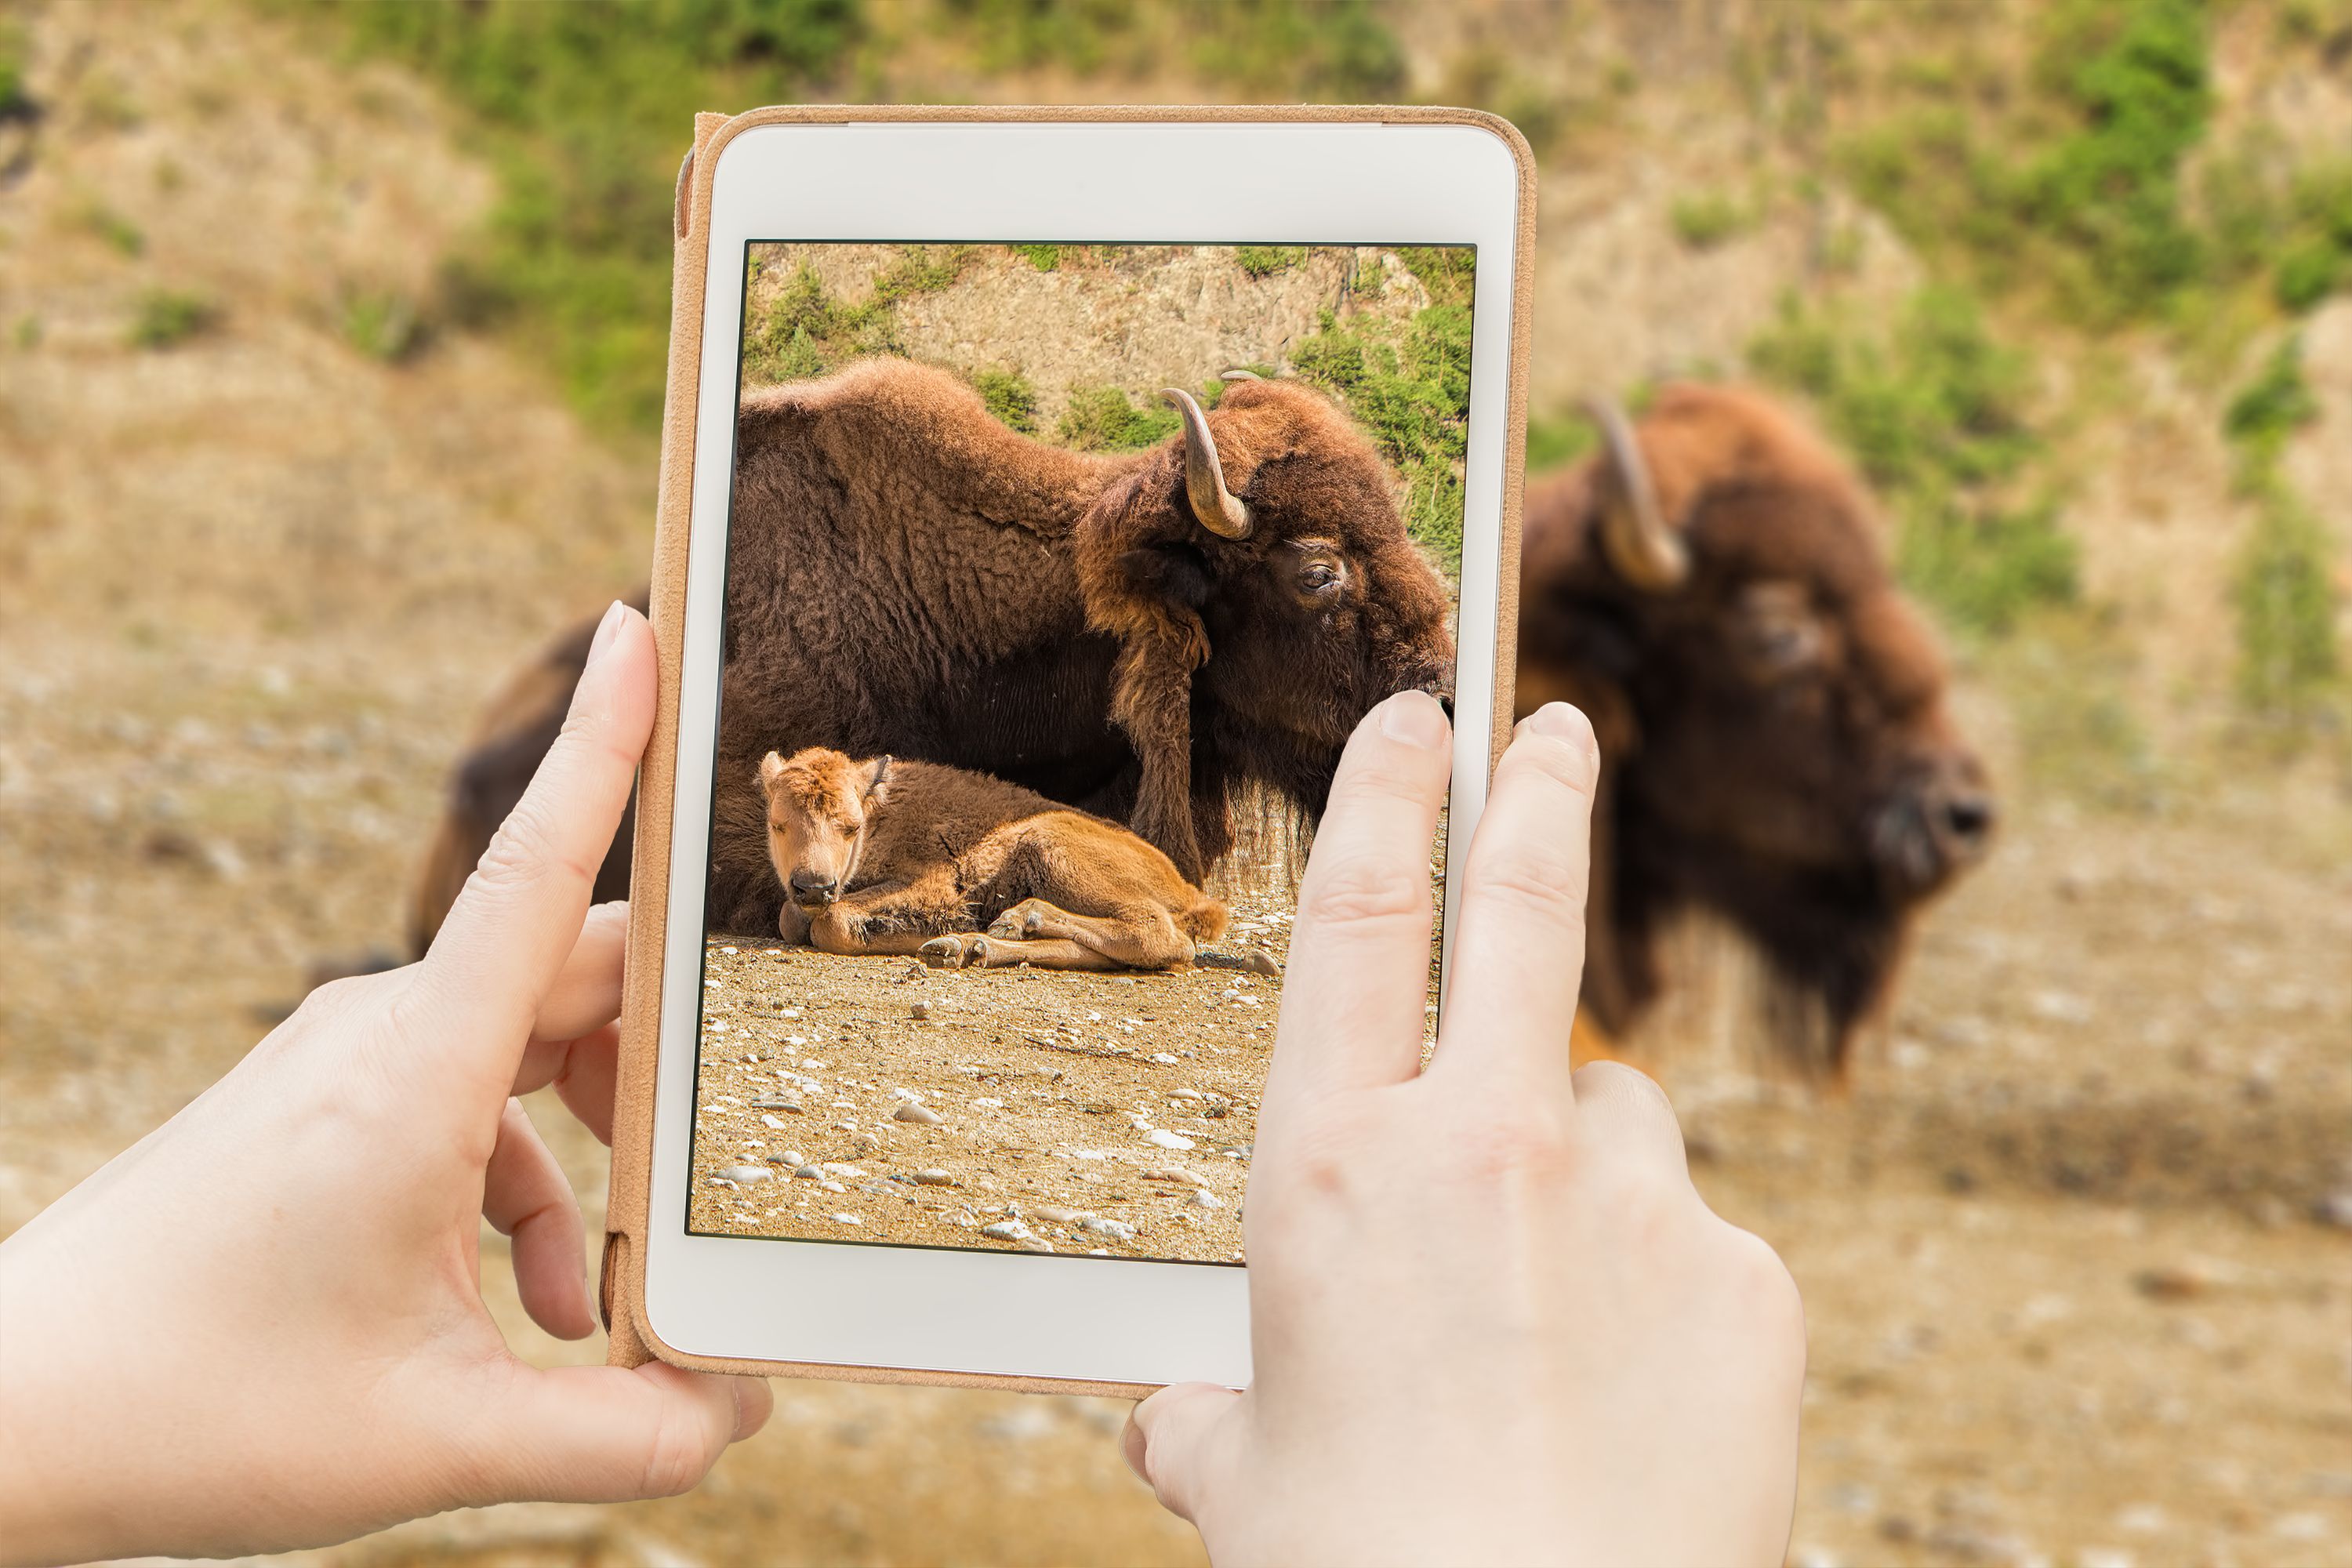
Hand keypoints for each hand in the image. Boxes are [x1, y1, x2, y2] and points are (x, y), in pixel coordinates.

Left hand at [0, 603, 769, 1564]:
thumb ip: (618, 1433)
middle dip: (661, 1066)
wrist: (9, 1419)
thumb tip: (737, 1417)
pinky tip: (516, 1305)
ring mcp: (340, 1067)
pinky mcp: (318, 1107)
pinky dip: (518, 1187)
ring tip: (587, 1304)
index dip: (603, 747)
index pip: (533, 875)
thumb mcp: (436, 1441)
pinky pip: (462, 1104)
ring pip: (523, 1051)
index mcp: (412, 1079)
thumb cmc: (198, 1409)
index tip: (642, 625)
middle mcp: (377, 1039)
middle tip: (727, 1152)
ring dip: (586, 1158)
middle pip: (569, 981)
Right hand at [1123, 694, 1804, 1565]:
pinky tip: (1632, 1395)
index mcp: (1331, 1171)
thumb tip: (1176, 1425)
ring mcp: (1631, 1204)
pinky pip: (1696, 1243)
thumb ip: (1211, 1422)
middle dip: (1537, 792)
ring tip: (1554, 1313)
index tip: (1414, 722)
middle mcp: (1479, 1148)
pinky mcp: (1745, 1280)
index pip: (1354, 920)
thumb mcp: (1246, 1484)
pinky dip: (1662, 1289)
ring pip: (1612, 1115)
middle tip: (1556, 731)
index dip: (1382, 795)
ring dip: (1581, 1168)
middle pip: (1519, 910)